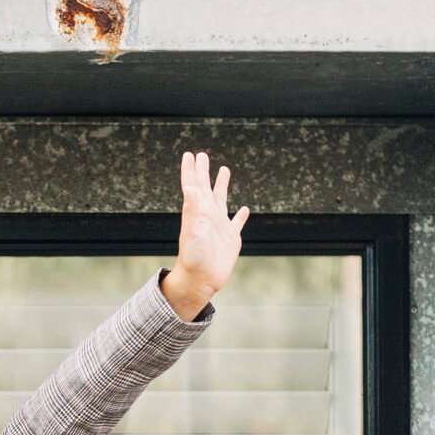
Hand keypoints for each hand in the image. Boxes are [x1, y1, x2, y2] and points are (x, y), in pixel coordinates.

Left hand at [163, 150, 246, 320]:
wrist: (200, 280)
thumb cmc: (194, 258)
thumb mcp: (193, 232)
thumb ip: (192, 210)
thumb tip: (189, 187)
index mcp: (197, 212)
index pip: (192, 185)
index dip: (190, 169)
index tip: (189, 154)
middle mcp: (207, 216)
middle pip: (205, 187)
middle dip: (203, 171)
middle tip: (202, 155)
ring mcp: (219, 226)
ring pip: (221, 200)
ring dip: (222, 185)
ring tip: (224, 170)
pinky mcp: (231, 238)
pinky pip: (237, 223)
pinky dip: (241, 216)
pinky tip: (245, 209)